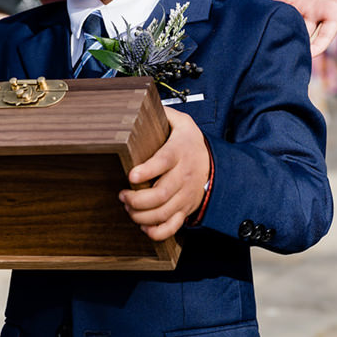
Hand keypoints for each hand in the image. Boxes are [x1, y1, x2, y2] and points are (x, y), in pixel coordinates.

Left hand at [119, 108, 209, 241]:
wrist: (214, 162)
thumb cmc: (190, 142)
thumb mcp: (181, 122)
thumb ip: (163, 114)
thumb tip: (140, 104)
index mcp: (180, 151)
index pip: (164, 161)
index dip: (148, 170)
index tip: (131, 175)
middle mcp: (184, 175)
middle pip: (161, 194)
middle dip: (137, 199)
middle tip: (122, 195)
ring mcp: (185, 195)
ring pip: (164, 212)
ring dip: (141, 215)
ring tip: (128, 207)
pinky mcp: (185, 208)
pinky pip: (173, 226)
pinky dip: (157, 231)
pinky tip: (144, 226)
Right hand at [248, 0, 336, 55]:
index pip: (268, 13)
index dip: (259, 20)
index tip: (247, 31)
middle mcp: (298, 7)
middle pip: (283, 28)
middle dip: (274, 38)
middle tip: (261, 50)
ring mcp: (316, 13)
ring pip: (302, 36)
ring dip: (294, 45)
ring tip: (281, 57)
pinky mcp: (333, 16)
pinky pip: (324, 36)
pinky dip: (317, 47)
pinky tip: (306, 54)